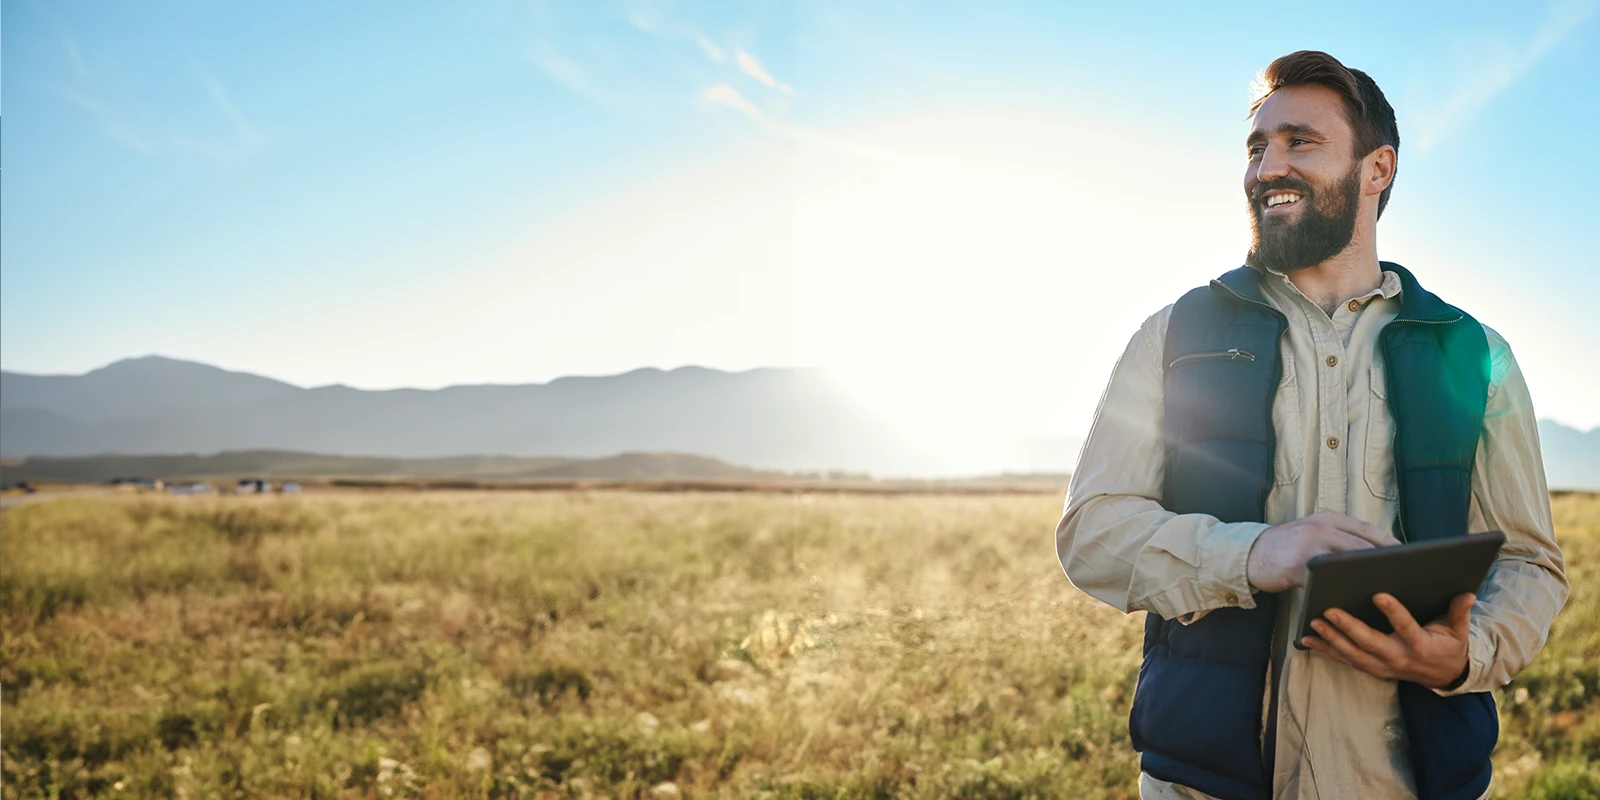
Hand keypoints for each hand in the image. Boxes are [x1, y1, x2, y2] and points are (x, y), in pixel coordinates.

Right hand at [1245, 511, 1399, 592]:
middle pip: (1360, 545)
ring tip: (1382, 590)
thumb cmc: (1287, 548)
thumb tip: (1373, 556)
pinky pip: (1323, 582)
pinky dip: (1337, 592)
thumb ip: (1337, 538)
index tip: (1408, 557)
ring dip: (1364, 577)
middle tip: (1402, 576)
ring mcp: (1307, 546)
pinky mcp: (1296, 566)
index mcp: (1327, 519)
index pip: (1366, 529)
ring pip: (1345, 563)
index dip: (1389, 543)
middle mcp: (1319, 528)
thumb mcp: (1312, 533)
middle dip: (1383, 561)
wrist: (1249, 554)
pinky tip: (1349, 602)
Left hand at [1302, 592, 1473, 688]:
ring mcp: (1383, 667)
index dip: (1394, 613)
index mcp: (1421, 646)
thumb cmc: (1449, 646)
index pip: (1406, 628)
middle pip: (1370, 643)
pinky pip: (1346, 660)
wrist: (1445, 676)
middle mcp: (1399, 659)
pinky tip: (1307, 640)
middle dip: (1348, 627)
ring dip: (1331, 639)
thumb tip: (1467, 594)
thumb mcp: (1458, 631)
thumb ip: (1459, 612)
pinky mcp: (1371, 669)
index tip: (1379, 594)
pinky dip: (1326, 650)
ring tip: (1314, 623)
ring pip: (1353, 654)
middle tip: (1329, 611)